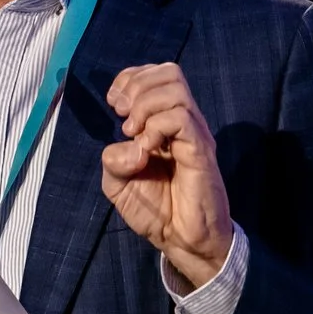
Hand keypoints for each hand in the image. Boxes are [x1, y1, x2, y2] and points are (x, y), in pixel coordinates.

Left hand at [101, 62, 233, 288]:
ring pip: (175, 89)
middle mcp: (184, 123)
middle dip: (136, 86)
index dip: (130, 79)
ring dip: (144, 104)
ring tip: (133, 132)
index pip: (156, 74)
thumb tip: (126, 144)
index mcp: (165, 123)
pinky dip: (156, 126)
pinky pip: (181, 118)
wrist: (182, 241)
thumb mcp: (117, 184)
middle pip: (169, 71)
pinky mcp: (200, 151)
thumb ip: (111, 159)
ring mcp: (195, 135)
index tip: (113, 103)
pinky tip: (146, 148)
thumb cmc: (155, 211)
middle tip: (121, 115)